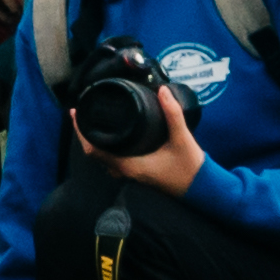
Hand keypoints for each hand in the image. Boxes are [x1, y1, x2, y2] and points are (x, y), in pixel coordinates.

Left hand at [88, 85, 205, 196]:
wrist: (204, 189)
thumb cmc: (191, 168)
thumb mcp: (182, 139)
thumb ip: (172, 114)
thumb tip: (162, 90)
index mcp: (130, 166)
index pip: (94, 151)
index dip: (81, 133)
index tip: (76, 113)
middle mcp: (126, 172)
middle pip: (95, 154)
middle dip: (86, 134)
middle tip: (83, 113)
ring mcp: (132, 175)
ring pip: (104, 159)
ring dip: (96, 142)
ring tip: (94, 121)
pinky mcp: (139, 173)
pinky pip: (115, 160)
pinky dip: (108, 148)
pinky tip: (114, 135)